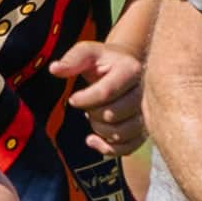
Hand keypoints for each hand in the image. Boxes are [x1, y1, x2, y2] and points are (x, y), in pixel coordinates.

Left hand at [51, 30, 147, 155]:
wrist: (127, 68)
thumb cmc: (105, 60)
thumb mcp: (88, 52)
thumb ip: (73, 59)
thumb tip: (55, 69)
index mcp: (131, 70)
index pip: (105, 92)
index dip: (84, 99)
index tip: (72, 99)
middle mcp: (144, 93)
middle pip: (112, 115)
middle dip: (92, 113)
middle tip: (88, 105)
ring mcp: (147, 113)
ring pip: (120, 133)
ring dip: (99, 130)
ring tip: (94, 116)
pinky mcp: (145, 129)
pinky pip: (128, 147)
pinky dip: (107, 148)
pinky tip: (92, 139)